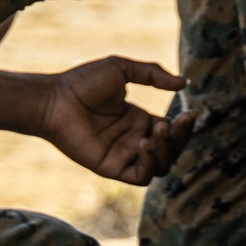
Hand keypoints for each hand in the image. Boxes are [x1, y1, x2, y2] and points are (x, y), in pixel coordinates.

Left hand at [40, 56, 193, 184]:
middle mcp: (132, 139)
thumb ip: (152, 74)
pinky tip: (144, 143)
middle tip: (177, 122)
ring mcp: (123, 155)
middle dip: (180, 138)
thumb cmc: (82, 82)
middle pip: (171, 150)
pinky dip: (150, 163)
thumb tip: (183, 82)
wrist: (55, 99)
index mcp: (136, 120)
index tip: (191, 113)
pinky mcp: (111, 168)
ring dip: (167, 150)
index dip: (184, 125)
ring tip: (158, 131)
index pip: (171, 130)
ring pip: (161, 165)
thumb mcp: (121, 70)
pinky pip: (141, 176)